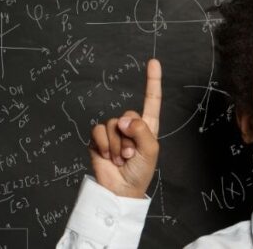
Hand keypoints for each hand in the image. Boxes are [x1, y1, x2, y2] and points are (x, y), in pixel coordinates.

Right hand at [88, 58, 161, 197]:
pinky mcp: (98, 139)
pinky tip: (108, 156)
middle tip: (131, 155)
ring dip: (117, 144)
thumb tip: (123, 120)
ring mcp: (113, 132)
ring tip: (121, 159)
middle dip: (130, 137)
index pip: (151, 100)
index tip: (153, 62)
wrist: (121, 189)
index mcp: (147, 126)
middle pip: (128, 115)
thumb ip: (141, 131)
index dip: (152, 81)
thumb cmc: (140, 172)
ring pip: (112, 124)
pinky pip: (98, 131)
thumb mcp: (150, 151)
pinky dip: (104, 144)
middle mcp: (130, 126)